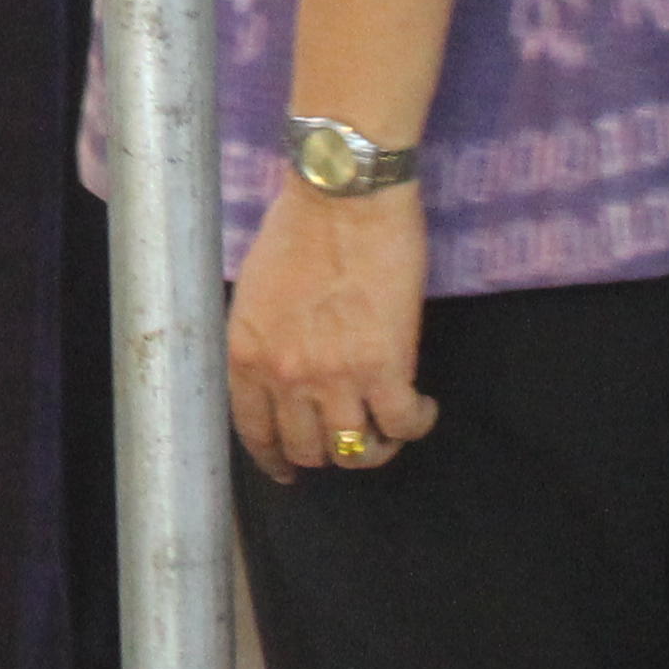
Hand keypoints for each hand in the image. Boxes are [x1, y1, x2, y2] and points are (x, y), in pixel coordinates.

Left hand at [225, 186, 439, 486]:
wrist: (344, 198)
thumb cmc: (297, 229)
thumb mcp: (254, 293)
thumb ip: (262, 340)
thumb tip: (280, 372)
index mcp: (246, 356)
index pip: (255, 432)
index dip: (274, 458)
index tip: (287, 470)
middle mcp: (286, 376)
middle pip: (307, 448)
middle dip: (326, 451)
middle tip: (347, 437)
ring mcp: (336, 376)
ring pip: (354, 450)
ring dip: (373, 447)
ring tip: (386, 428)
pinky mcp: (386, 367)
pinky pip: (403, 424)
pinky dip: (416, 424)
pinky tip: (422, 407)